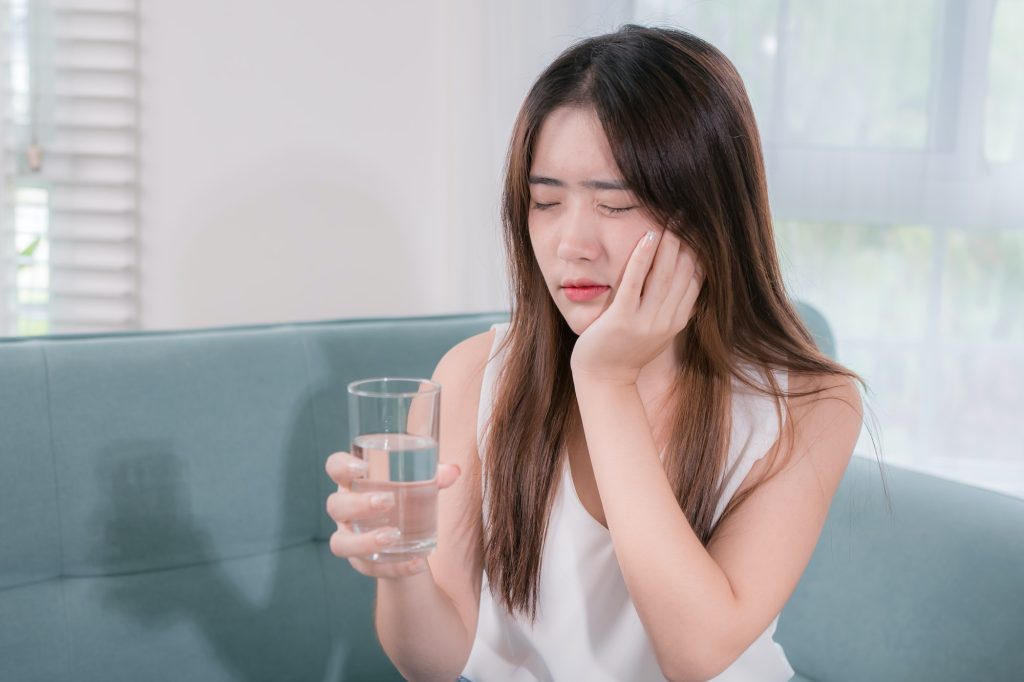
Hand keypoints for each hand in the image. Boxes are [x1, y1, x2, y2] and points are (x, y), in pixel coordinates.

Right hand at [324, 451, 460, 578]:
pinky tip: (416, 564)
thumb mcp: (418, 486)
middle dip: (358, 505)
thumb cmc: (405, 499)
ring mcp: (349, 537)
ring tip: (393, 537)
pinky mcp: (361, 562)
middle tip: (386, 502)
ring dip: (365, 541)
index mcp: (354, 482)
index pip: (335, 467)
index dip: (342, 466)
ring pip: (341, 543)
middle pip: (336, 505)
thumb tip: (453, 471)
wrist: (405, 539)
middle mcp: (344, 510)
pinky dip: (394, 567)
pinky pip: (369, 568)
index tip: (362, 467)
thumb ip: (433, 477)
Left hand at [570, 230, 703, 385]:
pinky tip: (647, 236)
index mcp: (678, 320)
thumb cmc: (626, 349)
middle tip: (687, 212)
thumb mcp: (657, 328)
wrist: (604, 378)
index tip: (698, 224)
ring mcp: (645, 321)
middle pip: (683, 272)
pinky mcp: (623, 320)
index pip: (696, 278)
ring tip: (671, 218)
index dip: (699, 250)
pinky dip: (642, 258)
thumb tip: (688, 276)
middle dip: (687, 240)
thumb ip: (672, 305)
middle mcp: (666, 320)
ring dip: (668, 243)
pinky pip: (635, 283)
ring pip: (662, 275)